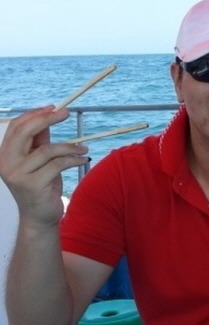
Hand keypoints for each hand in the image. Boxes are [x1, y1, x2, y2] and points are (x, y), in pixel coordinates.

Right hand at [0, 107, 87, 226]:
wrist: (40, 217)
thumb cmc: (42, 186)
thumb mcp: (41, 160)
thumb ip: (40, 141)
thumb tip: (49, 117)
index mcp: (5, 154)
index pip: (16, 127)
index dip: (35, 114)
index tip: (54, 108)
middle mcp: (6, 163)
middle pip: (24, 132)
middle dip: (47, 119)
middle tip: (67, 113)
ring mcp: (17, 175)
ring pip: (46, 150)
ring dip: (69, 146)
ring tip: (84, 148)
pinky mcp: (32, 185)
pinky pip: (57, 164)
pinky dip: (73, 159)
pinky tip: (83, 158)